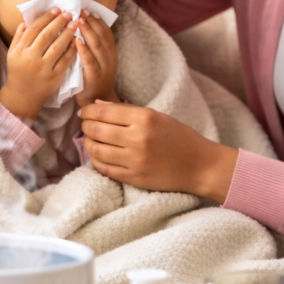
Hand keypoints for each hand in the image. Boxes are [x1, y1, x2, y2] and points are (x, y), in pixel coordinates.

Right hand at [0, 8, 76, 120]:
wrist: (22, 96)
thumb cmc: (18, 72)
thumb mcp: (13, 54)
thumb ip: (18, 37)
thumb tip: (25, 21)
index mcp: (20, 50)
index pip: (34, 28)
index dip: (46, 17)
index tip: (56, 9)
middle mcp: (31, 57)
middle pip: (47, 35)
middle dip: (59, 22)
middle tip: (69, 13)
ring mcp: (43, 68)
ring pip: (57, 46)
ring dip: (67, 33)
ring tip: (75, 23)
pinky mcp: (54, 76)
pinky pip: (65, 60)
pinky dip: (71, 49)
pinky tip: (77, 40)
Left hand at [75, 9, 118, 106]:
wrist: (98, 103)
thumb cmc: (93, 81)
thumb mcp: (97, 62)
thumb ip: (93, 48)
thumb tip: (82, 30)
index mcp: (111, 53)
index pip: (106, 33)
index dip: (98, 21)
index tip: (89, 11)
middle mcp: (110, 58)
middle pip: (101, 36)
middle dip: (91, 22)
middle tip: (81, 10)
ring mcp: (104, 67)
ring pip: (97, 45)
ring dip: (87, 31)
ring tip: (78, 20)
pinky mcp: (95, 77)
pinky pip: (89, 60)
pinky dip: (83, 49)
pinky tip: (76, 40)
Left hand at [80, 103, 238, 201]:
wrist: (199, 165)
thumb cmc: (179, 138)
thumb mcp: (158, 116)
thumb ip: (127, 111)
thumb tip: (97, 105)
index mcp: (145, 118)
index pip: (103, 112)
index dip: (87, 111)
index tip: (84, 112)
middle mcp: (138, 138)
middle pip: (96, 130)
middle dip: (85, 126)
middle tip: (86, 125)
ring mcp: (135, 160)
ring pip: (96, 150)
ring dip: (88, 143)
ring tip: (91, 140)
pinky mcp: (133, 178)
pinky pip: (104, 168)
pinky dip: (96, 160)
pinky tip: (99, 155)